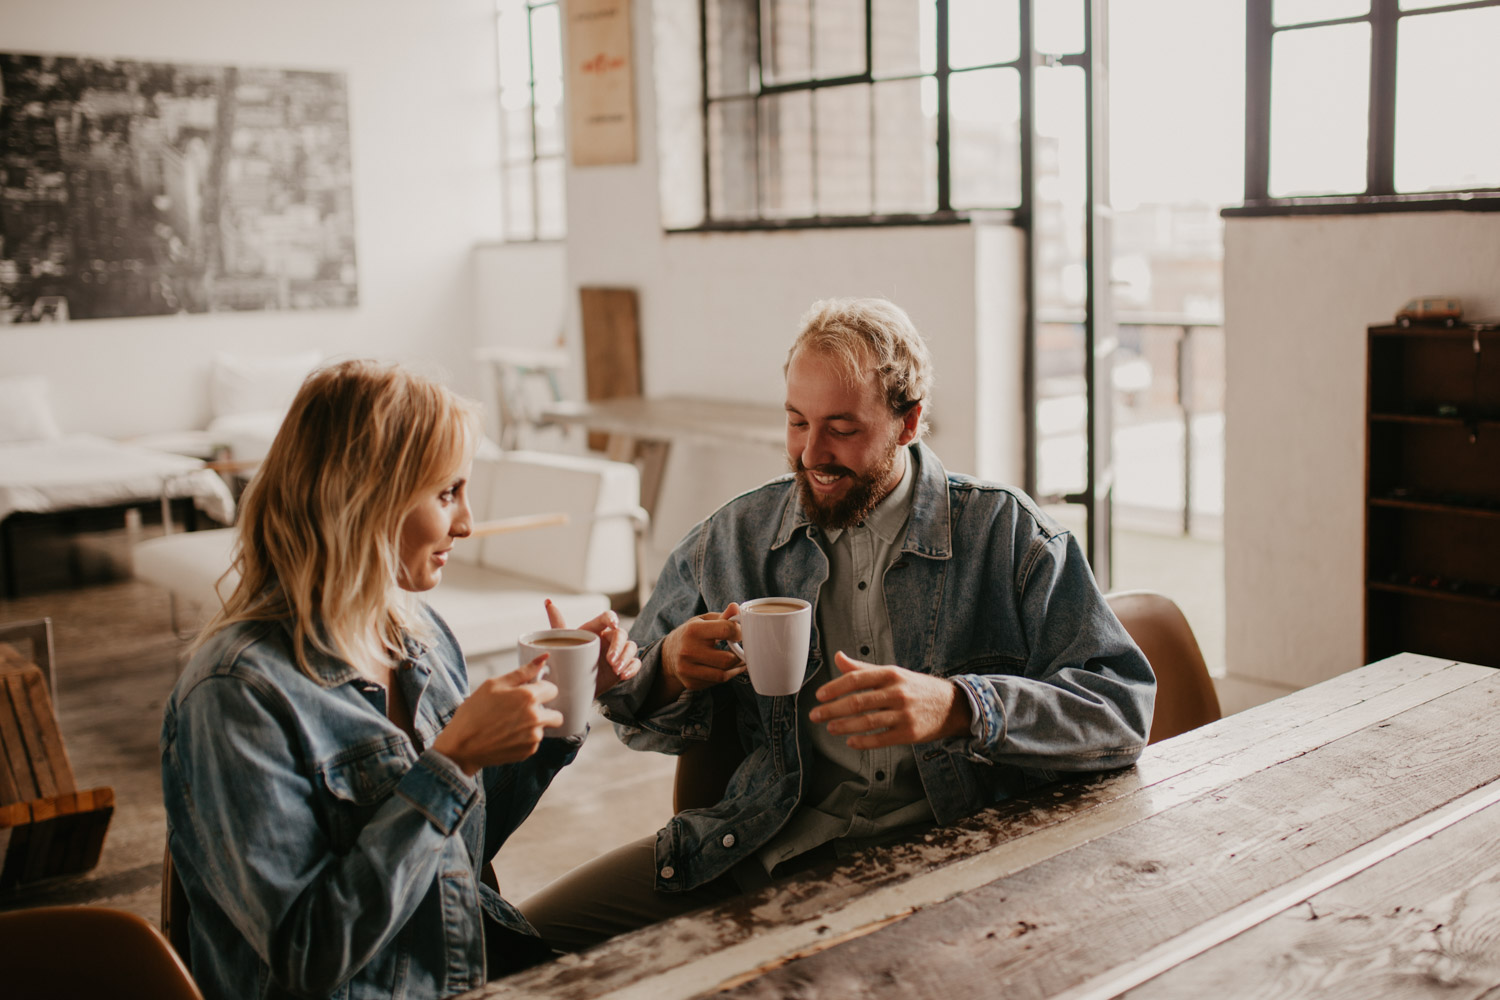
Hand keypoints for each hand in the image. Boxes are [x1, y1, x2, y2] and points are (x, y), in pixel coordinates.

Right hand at [431, 657, 563, 774]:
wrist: (461, 746)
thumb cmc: (474, 713)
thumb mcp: (494, 684)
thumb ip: (523, 672)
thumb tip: (544, 658)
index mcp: (528, 697)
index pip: (553, 689)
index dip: (541, 689)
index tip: (530, 692)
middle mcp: (535, 718)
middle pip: (556, 714)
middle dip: (544, 710)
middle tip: (523, 711)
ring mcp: (533, 737)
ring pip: (543, 728)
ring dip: (533, 726)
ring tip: (509, 724)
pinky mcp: (528, 752)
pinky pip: (534, 742)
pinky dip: (524, 739)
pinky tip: (507, 736)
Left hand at [544, 599, 640, 696]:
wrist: (575, 684)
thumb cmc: (570, 659)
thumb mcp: (564, 642)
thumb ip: (557, 623)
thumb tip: (547, 602)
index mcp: (596, 629)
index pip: (607, 617)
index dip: (612, 618)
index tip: (613, 624)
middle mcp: (609, 638)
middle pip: (621, 633)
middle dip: (618, 646)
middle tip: (610, 660)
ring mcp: (619, 652)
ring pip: (631, 647)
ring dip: (626, 658)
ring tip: (616, 670)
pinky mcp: (625, 665)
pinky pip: (635, 662)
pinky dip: (632, 668)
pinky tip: (623, 675)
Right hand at [657, 604, 746, 700]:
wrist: (668, 654)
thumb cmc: (691, 634)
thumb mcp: (703, 620)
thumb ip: (722, 616)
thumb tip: (737, 608)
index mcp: (693, 630)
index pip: (725, 630)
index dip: (739, 632)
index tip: (741, 634)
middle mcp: (688, 651)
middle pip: (727, 659)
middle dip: (739, 655)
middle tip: (742, 650)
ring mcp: (688, 669)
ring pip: (723, 674)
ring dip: (736, 668)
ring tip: (739, 660)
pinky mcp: (691, 683)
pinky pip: (716, 682)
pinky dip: (727, 675)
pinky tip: (729, 668)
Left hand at [807, 652, 971, 748]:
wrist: (952, 705)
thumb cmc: (916, 687)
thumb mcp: (892, 673)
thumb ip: (863, 669)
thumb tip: (838, 657)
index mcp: (891, 674)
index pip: (856, 679)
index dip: (835, 687)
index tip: (819, 695)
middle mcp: (897, 692)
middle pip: (858, 702)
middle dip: (832, 709)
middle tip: (815, 715)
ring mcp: (904, 714)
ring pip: (867, 722)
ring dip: (844, 726)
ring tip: (830, 728)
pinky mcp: (909, 733)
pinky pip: (881, 739)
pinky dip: (863, 741)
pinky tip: (850, 741)